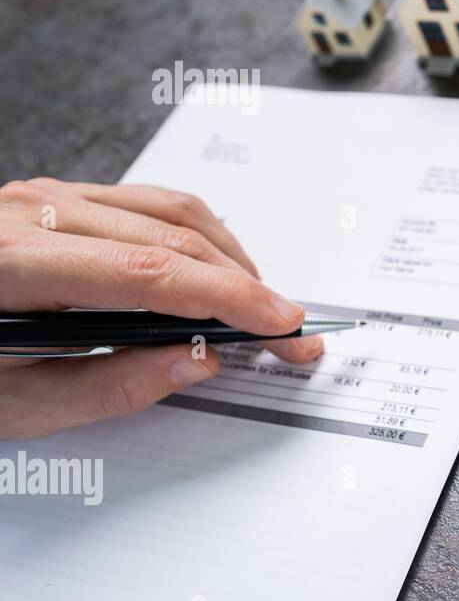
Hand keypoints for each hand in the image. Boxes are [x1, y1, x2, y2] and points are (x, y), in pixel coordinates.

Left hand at [0, 178, 322, 438]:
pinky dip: (198, 236)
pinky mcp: (53, 196)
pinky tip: (216, 270)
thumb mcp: (8, 405)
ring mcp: (41, 195)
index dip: (228, 299)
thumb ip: (108, 387)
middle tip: (289, 332)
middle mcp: (27, 212)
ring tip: (260, 304)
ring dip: (230, 257)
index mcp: (9, 264)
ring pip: (171, 210)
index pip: (150, 273)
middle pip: (173, 237)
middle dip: (246, 287)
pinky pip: (148, 203)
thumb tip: (196, 362)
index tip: (278, 325)